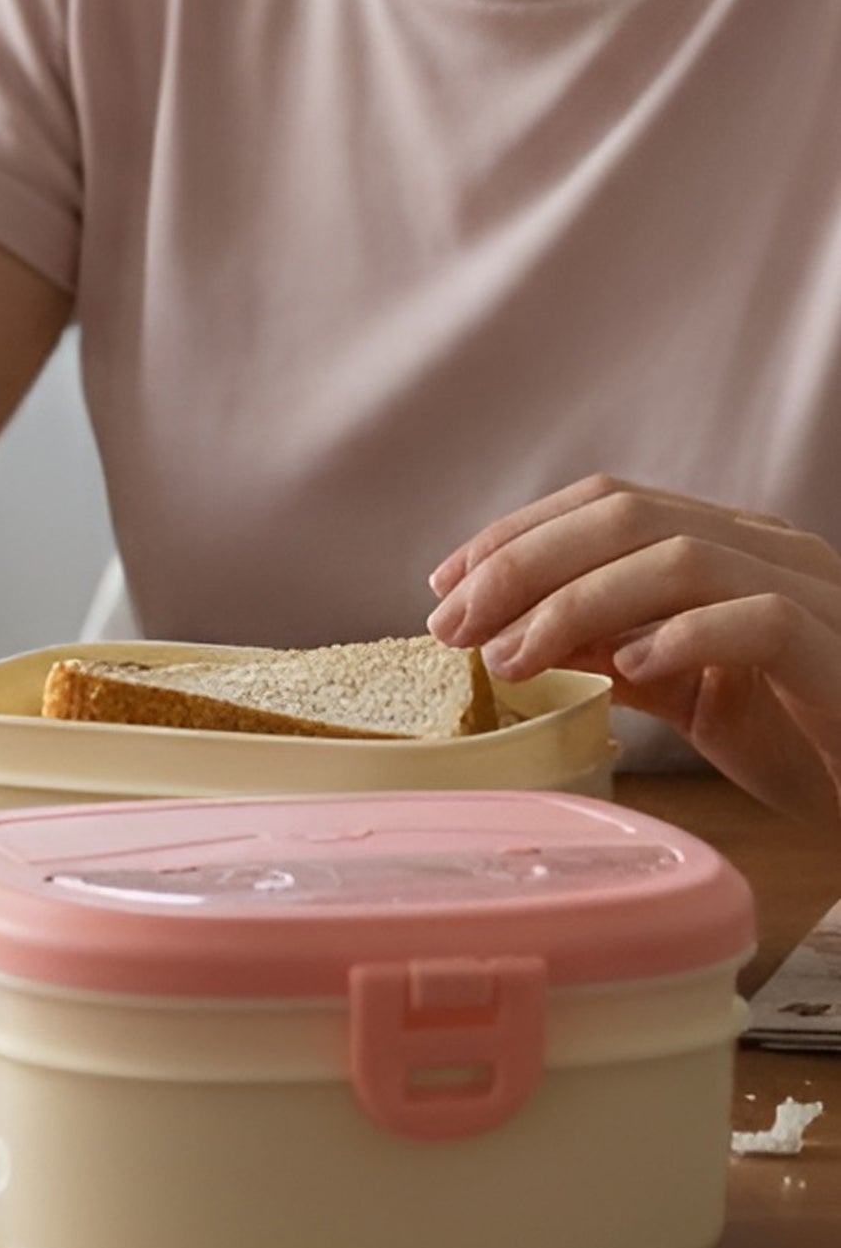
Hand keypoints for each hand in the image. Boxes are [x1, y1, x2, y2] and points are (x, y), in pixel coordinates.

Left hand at [425, 474, 840, 828]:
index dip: (516, 535)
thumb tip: (518, 640)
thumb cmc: (807, 741)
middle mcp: (771, 552)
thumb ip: (621, 658)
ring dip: (576, 604)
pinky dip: (681, 636)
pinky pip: (761, 621)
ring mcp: (815, 595)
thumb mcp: (692, 696)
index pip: (608, 506)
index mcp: (731, 549)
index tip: (444, 584)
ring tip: (511, 658)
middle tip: (454, 623)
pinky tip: (625, 668)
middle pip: (627, 517)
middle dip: (522, 564)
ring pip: (682, 557)